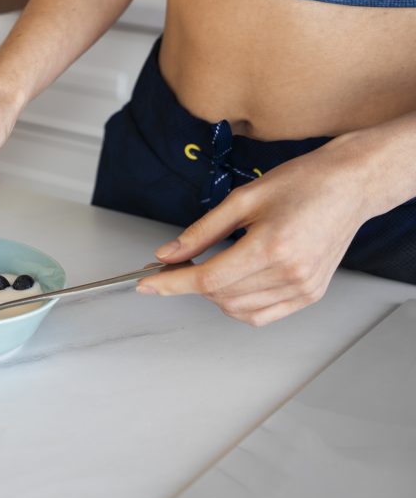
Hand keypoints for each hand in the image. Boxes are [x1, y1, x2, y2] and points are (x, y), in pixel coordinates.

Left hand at [136, 138, 375, 325]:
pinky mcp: (310, 295)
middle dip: (189, 282)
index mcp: (273, 246)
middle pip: (220, 295)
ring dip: (213, 293)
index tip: (146, 285)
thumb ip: (200, 231)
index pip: (209, 278)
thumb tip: (167, 255)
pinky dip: (237, 304)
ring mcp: (303, 288)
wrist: (351, 185)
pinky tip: (233, 281)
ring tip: (211, 264)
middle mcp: (290, 273)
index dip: (172, 283)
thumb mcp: (242, 199)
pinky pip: (261, 315)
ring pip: (237, 309)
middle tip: (177, 262)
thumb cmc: (303, 182)